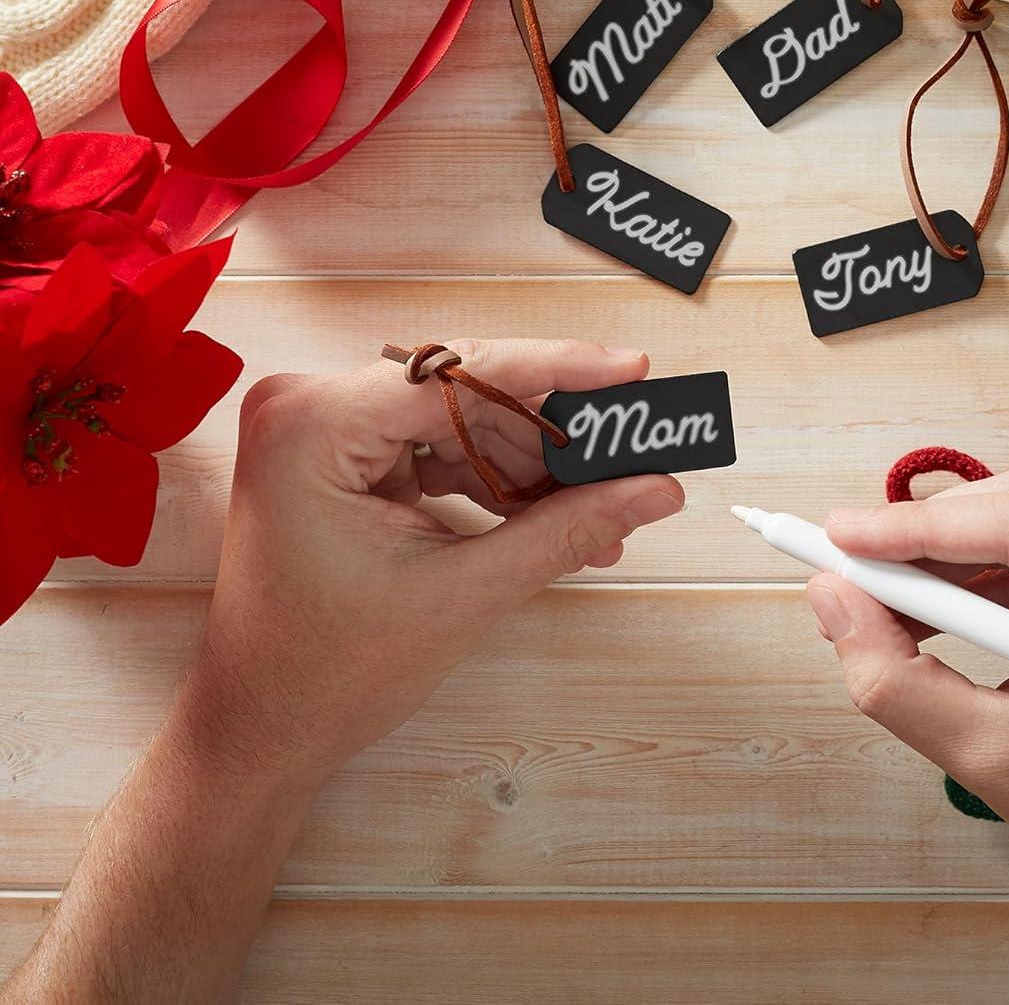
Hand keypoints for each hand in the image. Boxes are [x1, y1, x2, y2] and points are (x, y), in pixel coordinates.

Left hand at [184, 339, 683, 785]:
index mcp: (315, 424)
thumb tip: (655, 490)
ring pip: (458, 420)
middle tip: (627, 454)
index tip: (631, 370)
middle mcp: (309, 407)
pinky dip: (490, 480)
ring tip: (595, 509)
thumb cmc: (327, 674)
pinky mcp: (337, 456)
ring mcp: (319, 430)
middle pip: (464, 393)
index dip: (557, 370)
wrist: (259, 733)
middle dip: (548, 434)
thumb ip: (565, 530)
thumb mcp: (464, 594)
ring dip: (527, 464)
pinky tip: (547, 515)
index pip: (461, 374)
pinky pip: (435, 446)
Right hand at [806, 468, 1008, 1000]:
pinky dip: (994, 567)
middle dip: (931, 534)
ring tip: (887, 592)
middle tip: (848, 563)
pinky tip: (943, 602)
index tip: (836, 535)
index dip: (918, 526)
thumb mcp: (993, 760)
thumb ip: (895, 678)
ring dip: (958, 549)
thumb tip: (830, 596)